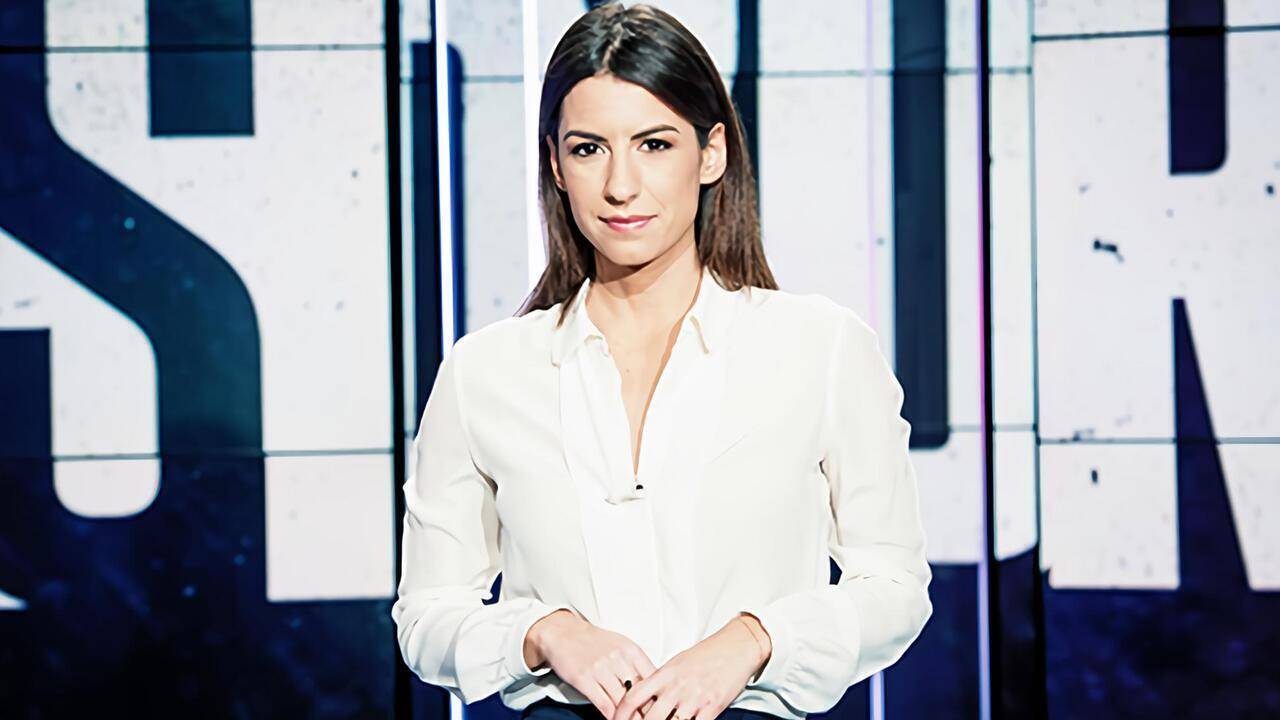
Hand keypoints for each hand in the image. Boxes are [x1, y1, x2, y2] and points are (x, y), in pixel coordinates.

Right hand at [527, 609, 658, 719]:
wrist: (564, 633)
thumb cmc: (595, 642)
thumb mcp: (621, 646)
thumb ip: (637, 665)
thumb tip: (654, 687)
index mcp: (631, 650)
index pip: (653, 678)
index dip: (659, 697)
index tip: (663, 708)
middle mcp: (618, 658)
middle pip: (640, 692)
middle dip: (647, 710)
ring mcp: (600, 669)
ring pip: (622, 701)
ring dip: (631, 717)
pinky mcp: (584, 679)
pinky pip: (603, 704)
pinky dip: (613, 717)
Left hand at [611, 614, 770, 719]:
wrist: (735, 648)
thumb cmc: (706, 655)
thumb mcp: (677, 663)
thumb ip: (660, 680)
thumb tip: (643, 696)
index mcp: (665, 674)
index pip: (633, 695)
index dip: (620, 712)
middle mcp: (677, 687)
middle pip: (650, 717)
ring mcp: (694, 698)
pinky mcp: (712, 707)